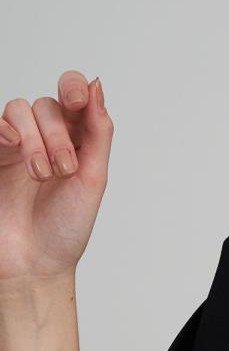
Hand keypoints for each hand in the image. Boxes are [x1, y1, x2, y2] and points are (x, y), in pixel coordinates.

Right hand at [0, 70, 112, 285]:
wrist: (34, 263)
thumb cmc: (65, 228)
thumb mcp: (93, 179)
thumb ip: (98, 132)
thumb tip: (96, 86)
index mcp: (77, 141)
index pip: (73, 96)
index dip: (73, 88)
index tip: (78, 102)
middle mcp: (46, 137)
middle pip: (47, 105)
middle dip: (57, 135)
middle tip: (64, 171)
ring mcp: (17, 145)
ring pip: (20, 110)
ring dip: (36, 140)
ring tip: (42, 176)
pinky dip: (3, 128)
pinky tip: (12, 143)